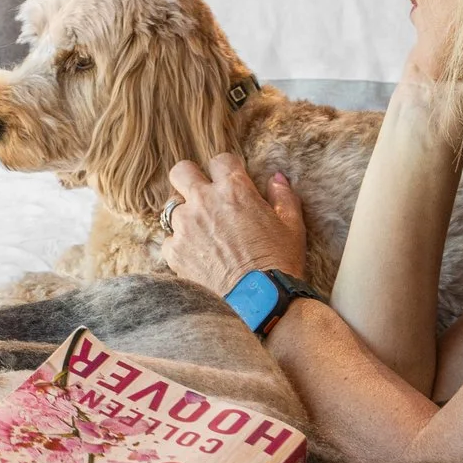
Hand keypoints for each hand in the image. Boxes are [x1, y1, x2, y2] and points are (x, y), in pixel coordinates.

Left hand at [163, 152, 306, 295]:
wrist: (260, 302)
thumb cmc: (280, 263)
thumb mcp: (292, 226)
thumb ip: (283, 196)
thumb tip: (276, 178)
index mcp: (234, 189)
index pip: (220, 160)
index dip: (227, 170)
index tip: (231, 184)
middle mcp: (204, 201)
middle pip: (181, 171)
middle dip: (190, 179)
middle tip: (203, 196)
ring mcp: (186, 226)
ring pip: (173, 207)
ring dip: (186, 215)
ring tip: (202, 234)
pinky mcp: (175, 251)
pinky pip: (169, 240)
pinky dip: (180, 246)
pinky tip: (197, 257)